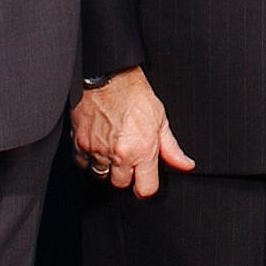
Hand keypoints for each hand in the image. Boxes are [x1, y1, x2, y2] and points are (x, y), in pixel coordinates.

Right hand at [72, 68, 194, 197]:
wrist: (108, 76)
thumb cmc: (134, 93)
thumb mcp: (160, 119)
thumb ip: (171, 148)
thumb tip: (186, 165)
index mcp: (142, 149)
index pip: (145, 189)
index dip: (147, 186)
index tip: (146, 178)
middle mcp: (119, 154)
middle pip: (121, 184)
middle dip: (126, 174)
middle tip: (130, 156)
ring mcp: (97, 150)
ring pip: (101, 175)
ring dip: (108, 167)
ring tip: (114, 148)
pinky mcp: (79, 144)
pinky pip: (83, 164)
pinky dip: (89, 158)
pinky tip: (99, 145)